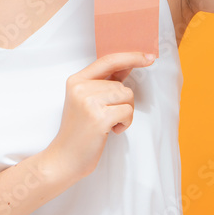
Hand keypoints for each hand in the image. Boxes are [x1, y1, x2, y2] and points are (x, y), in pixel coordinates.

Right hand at [43, 52, 155, 181]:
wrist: (65, 158)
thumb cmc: (79, 130)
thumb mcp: (86, 100)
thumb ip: (105, 82)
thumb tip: (129, 64)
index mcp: (76, 80)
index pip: (108, 60)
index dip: (131, 57)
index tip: (149, 57)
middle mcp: (80, 88)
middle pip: (121, 84)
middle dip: (123, 102)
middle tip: (108, 117)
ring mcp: (88, 102)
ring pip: (126, 96)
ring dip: (125, 112)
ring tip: (109, 123)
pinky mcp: (98, 117)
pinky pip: (127, 112)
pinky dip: (125, 123)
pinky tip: (111, 130)